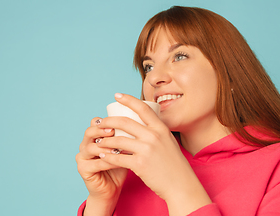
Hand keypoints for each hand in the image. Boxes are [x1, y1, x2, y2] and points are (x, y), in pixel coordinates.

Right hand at [75, 117, 127, 212]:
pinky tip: (118, 161)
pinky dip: (108, 161)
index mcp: (94, 137)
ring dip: (105, 148)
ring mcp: (82, 157)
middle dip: (101, 131)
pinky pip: (95, 163)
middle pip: (89, 132)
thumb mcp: (124, 148)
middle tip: (113, 132)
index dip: (105, 121)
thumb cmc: (120, 166)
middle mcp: (85, 145)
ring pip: (90, 148)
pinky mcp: (83, 169)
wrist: (113, 188)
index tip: (118, 121)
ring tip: (118, 149)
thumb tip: (142, 121)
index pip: (95, 123)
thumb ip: (127, 136)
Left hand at [95, 93, 211, 214]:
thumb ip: (157, 132)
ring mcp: (146, 150)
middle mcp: (154, 136)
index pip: (142, 108)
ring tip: (98, 142)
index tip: (117, 95)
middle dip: (108, 121)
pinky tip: (102, 156)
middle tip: (100, 122)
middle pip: (125, 122)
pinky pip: (118, 158)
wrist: (181, 184)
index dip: (128, 99)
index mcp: (161, 128)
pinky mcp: (140, 164)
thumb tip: (143, 124)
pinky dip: (107, 157)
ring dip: (105, 141)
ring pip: (118, 141)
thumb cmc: (174, 164)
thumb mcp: (169, 141)